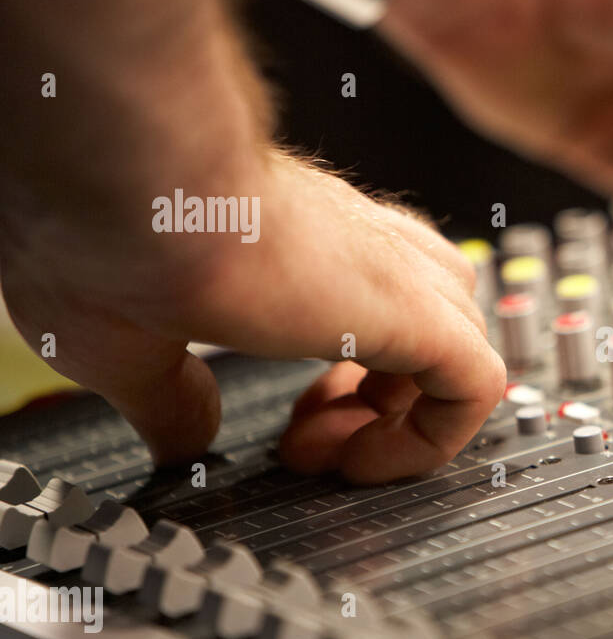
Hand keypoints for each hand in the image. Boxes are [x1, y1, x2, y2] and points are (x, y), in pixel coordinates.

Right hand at [0, 0, 503, 483]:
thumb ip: (171, 397)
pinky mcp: (420, 308)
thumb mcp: (128, 344)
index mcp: (308, 248)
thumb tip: (181, 440)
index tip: (288, 429)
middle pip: (432, 329)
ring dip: (402, 424)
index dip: (348, 390)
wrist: (127, 176)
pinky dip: (434, 442)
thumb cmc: (106, 229)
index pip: (381, 311)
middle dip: (375, 411)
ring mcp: (398, 273)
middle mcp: (364, 250)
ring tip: (332, 453)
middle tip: (305, 446)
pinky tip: (362, 462)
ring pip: (464, 347)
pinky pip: (480, 387)